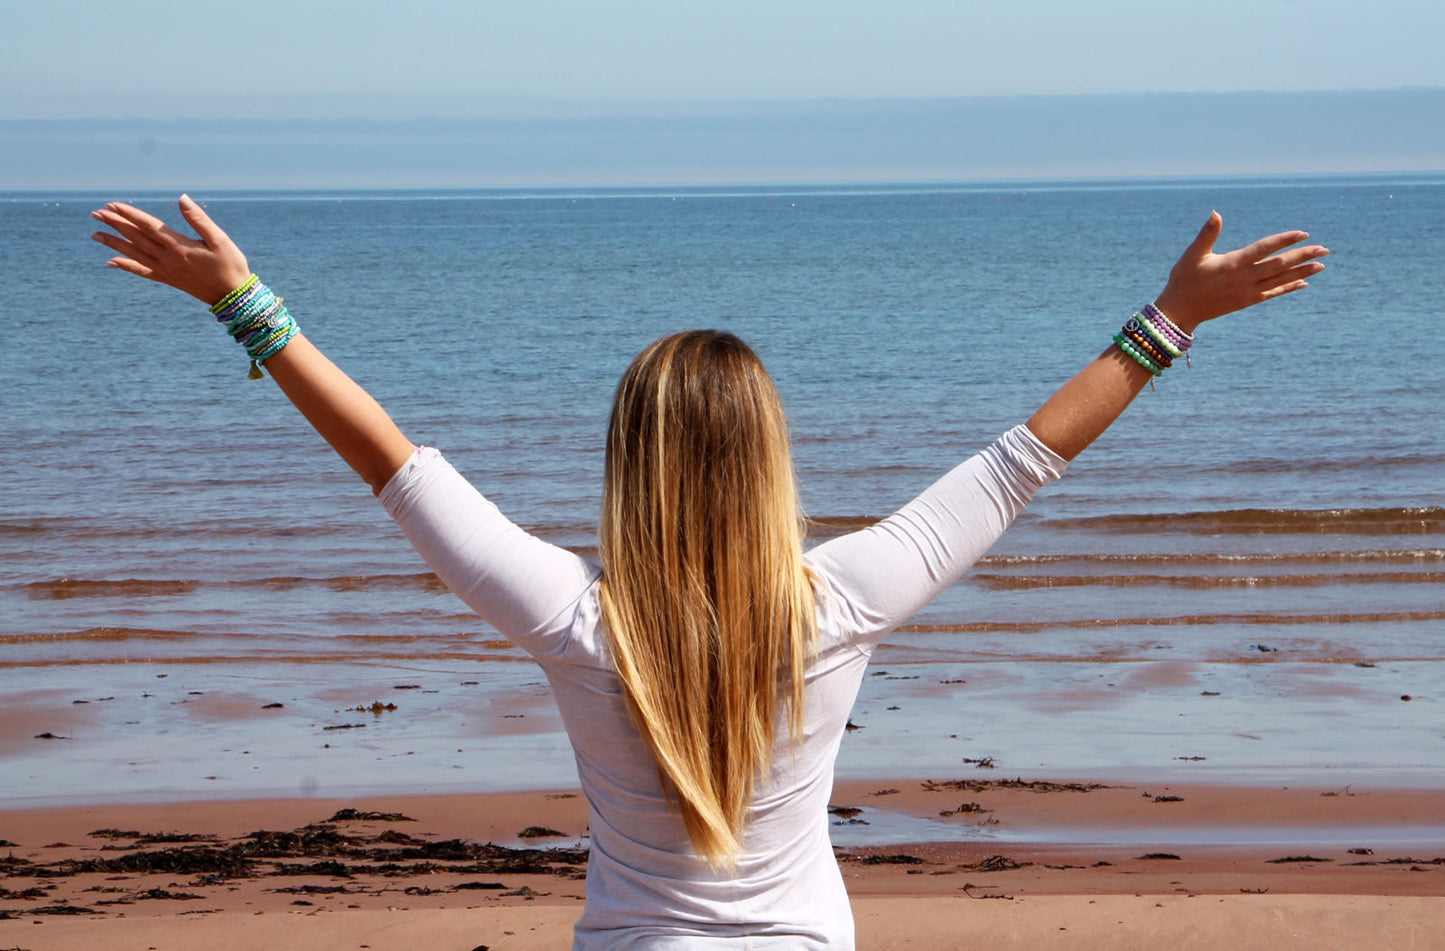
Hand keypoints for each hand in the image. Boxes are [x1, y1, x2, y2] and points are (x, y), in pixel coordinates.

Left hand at [90, 195, 251, 305]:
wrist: (233, 297)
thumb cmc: (231, 266)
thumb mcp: (220, 240)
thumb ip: (199, 219)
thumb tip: (182, 198)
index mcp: (179, 246)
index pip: (148, 226)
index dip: (129, 214)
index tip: (111, 205)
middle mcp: (168, 258)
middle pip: (136, 238)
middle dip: (115, 224)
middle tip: (96, 213)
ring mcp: (166, 270)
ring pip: (134, 254)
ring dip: (114, 243)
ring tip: (95, 234)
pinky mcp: (169, 279)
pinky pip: (142, 272)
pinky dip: (126, 266)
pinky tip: (112, 262)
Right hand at [1154, 211, 1327, 332]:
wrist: (1179, 312)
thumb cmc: (1183, 280)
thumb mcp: (1192, 254)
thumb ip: (1207, 234)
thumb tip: (1215, 212)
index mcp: (1232, 264)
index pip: (1264, 249)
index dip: (1284, 240)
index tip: (1304, 234)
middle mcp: (1243, 279)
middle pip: (1279, 265)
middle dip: (1302, 256)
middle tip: (1324, 249)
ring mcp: (1246, 292)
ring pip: (1280, 280)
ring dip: (1301, 272)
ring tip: (1321, 265)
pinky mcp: (1246, 302)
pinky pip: (1272, 294)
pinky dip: (1288, 288)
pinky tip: (1303, 283)